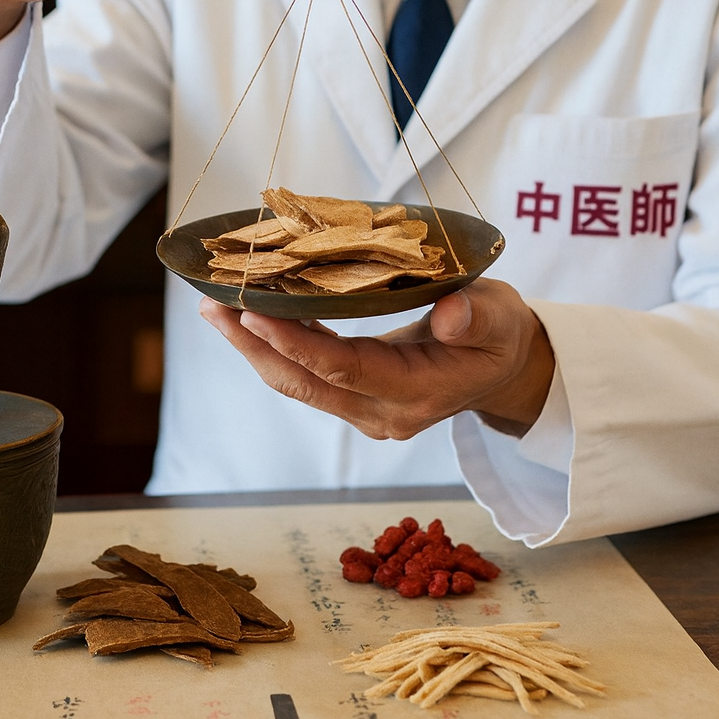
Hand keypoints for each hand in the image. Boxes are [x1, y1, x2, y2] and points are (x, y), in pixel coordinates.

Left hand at [200, 278, 554, 440]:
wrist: (504, 370)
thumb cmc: (501, 335)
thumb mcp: (501, 318)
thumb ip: (478, 317)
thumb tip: (451, 314)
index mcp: (417, 394)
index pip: (345, 369)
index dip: (298, 343)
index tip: (255, 314)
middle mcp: (383, 413)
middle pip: (306, 383)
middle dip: (255, 347)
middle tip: (214, 305)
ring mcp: (366, 411)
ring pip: (299, 383)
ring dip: (256, 348)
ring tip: (217, 308)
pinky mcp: (356, 399)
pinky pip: (308, 376)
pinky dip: (277, 345)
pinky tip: (252, 316)